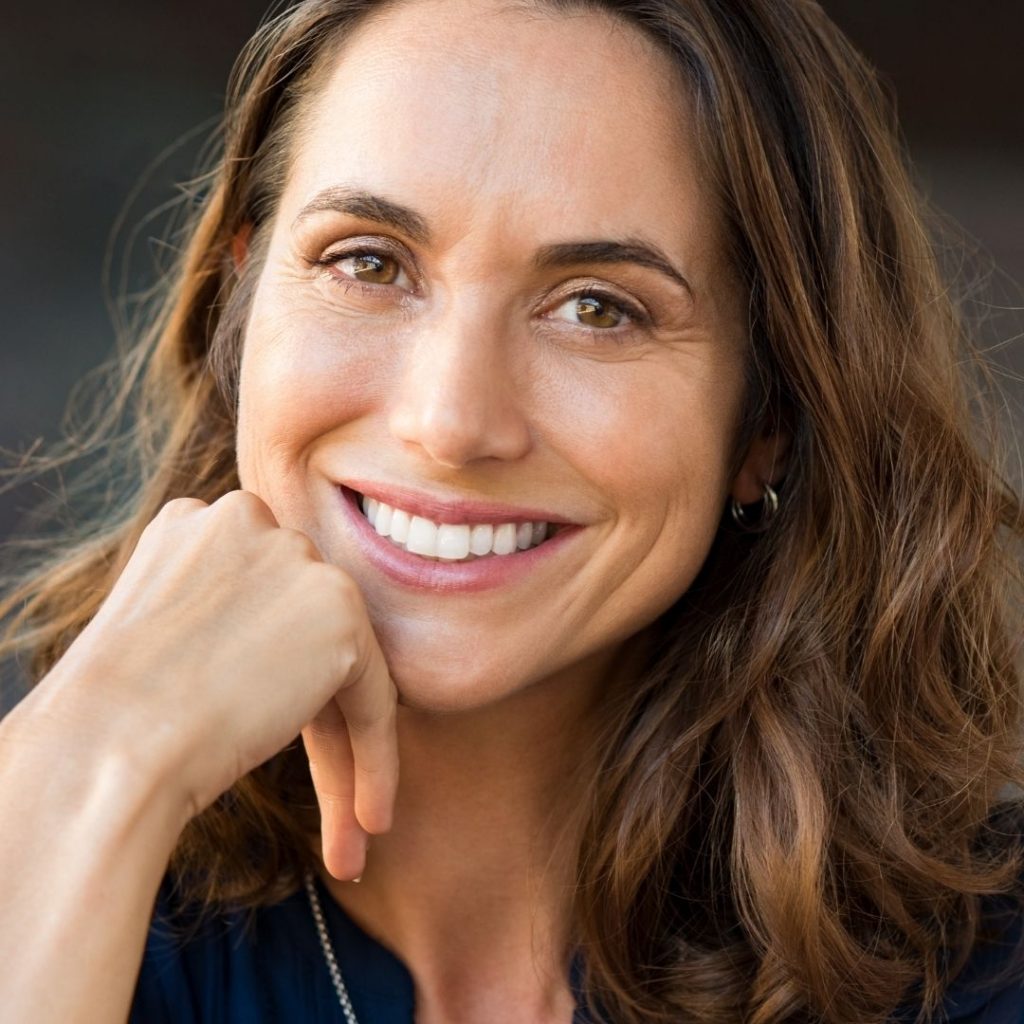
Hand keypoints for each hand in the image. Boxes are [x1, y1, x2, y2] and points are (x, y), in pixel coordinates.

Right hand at [32, 489, 396, 880]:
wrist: (106, 744)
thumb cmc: (109, 715)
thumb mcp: (161, 635)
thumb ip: (224, 618)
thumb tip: (272, 649)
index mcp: (198, 523)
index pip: (261, 605)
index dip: (269, 678)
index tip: (263, 734)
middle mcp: (252, 522)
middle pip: (302, 635)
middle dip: (313, 718)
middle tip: (325, 796)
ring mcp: (298, 560)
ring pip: (342, 667)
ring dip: (347, 751)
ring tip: (352, 829)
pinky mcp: (339, 610)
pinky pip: (375, 697)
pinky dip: (377, 760)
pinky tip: (370, 819)